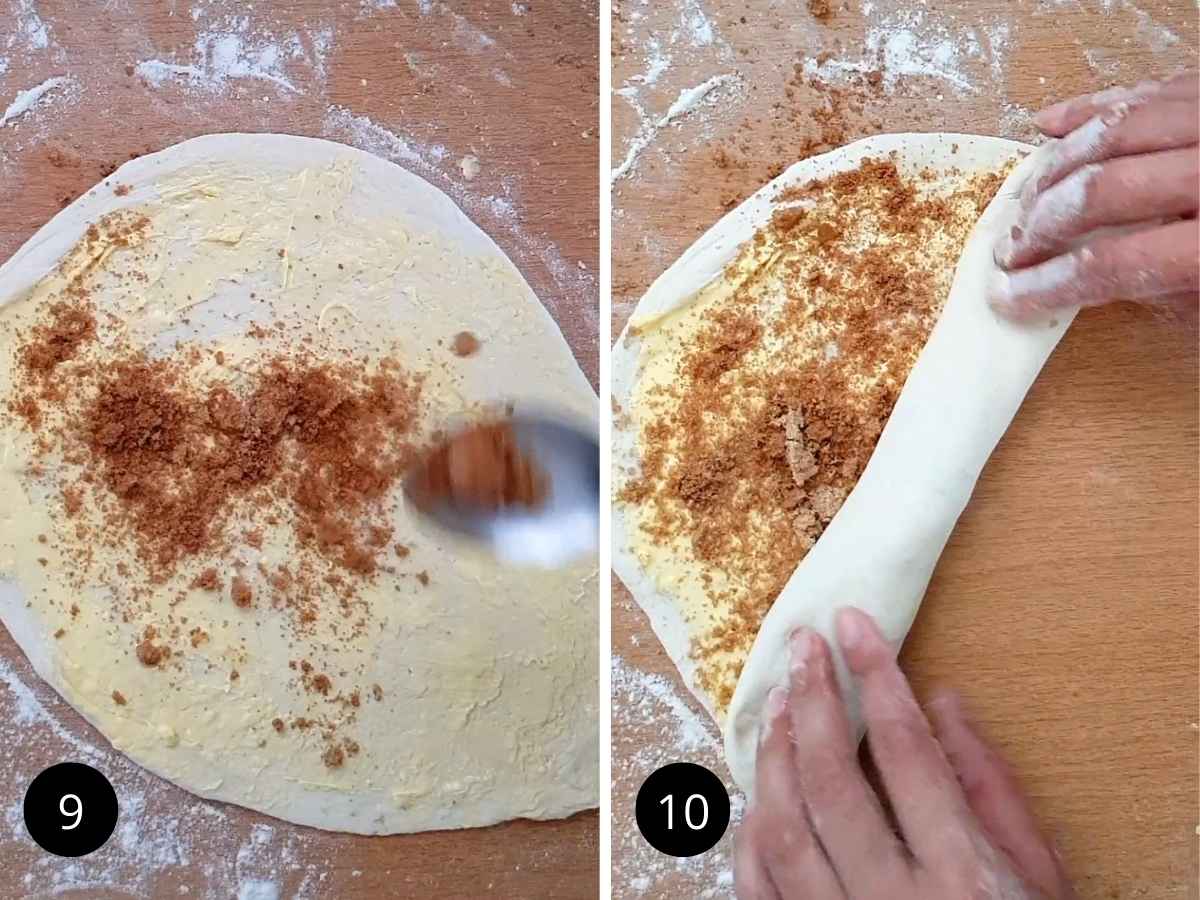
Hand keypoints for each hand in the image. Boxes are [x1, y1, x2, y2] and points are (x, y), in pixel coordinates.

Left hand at [734, 608, 1074, 899]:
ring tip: (778, 704)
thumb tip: (941, 701)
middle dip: (813, 702)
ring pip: (783, 830)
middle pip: (833, 782)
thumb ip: (991, 789)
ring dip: (773, 757)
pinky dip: (752, 831)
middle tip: (802, 647)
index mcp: (964, 878)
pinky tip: (760, 790)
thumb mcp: (1040, 877)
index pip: (907, 754)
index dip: (875, 678)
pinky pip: (759, 886)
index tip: (853, 626)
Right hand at [988, 71, 1198, 321]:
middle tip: (1009, 252)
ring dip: (1054, 170)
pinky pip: (1147, 90)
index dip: (1050, 284)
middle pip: (1103, 191)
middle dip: (1041, 226)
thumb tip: (1100, 279)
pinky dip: (1091, 109)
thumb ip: (1176, 295)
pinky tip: (1050, 126)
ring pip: (1115, 132)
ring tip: (1024, 203)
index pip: (1114, 263)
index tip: (1008, 298)